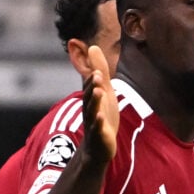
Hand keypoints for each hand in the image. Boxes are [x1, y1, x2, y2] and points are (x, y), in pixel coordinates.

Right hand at [82, 45, 117, 163]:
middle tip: (98, 75)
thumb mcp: (103, 91)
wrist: (98, 147)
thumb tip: (93, 46)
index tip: (97, 67)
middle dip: (93, 86)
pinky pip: (97, 129)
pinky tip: (102, 117)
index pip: (91, 86)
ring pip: (93, 111)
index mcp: (91, 99)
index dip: (93, 77)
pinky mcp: (99, 136)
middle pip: (90, 96)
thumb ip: (99, 70)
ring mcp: (94, 123)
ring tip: (100, 91)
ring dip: (95, 101)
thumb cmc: (101, 116)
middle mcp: (90, 110)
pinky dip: (99, 123)